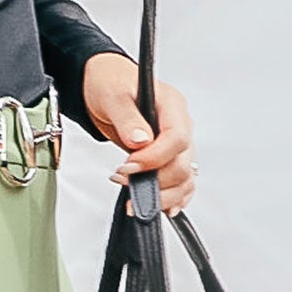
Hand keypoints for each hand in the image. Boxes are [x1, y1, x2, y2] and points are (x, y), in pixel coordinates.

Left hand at [82, 52, 195, 215]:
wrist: (106, 86)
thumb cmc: (111, 84)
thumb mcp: (114, 96)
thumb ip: (128, 119)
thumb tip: (140, 141)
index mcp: (172, 105)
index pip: (176, 139)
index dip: (154, 159)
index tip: (129, 166)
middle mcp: (180, 125)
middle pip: (183, 165)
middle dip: (154, 181)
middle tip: (122, 179)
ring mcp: (178, 144)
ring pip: (186, 179)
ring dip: (162, 195)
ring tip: (134, 199)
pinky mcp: (170, 158)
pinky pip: (183, 183)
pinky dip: (174, 198)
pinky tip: (162, 207)